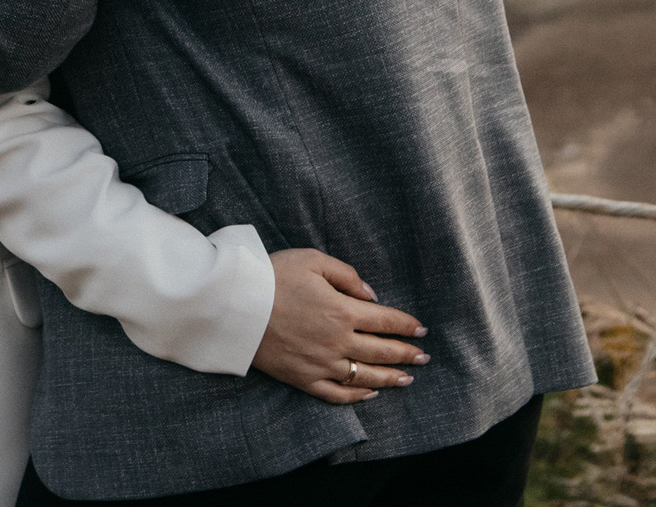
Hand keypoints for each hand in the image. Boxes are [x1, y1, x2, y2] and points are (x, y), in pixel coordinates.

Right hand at [253, 249, 429, 403]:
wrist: (233, 304)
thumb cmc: (271, 276)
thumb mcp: (310, 259)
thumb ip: (345, 274)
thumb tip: (370, 294)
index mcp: (342, 310)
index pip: (385, 320)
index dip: (406, 325)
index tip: (421, 330)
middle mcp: (337, 341)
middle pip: (382, 350)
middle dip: (407, 353)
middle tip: (423, 356)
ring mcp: (322, 363)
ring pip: (366, 376)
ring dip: (391, 377)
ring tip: (407, 378)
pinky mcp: (303, 378)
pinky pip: (337, 393)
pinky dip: (357, 396)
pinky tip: (369, 393)